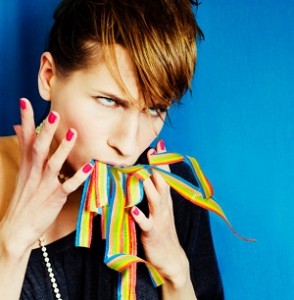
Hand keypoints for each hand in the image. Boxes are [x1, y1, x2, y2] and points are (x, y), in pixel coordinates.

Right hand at [0, 98, 91, 257]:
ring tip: (74, 133)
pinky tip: (89, 166)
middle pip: (39, 148)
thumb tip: (19, 128)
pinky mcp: (55, 198)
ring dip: (63, 149)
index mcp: (27, 165)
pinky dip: (78, 176)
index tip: (25, 102)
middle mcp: (35, 172)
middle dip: (46, 131)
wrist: (17, 228)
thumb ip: (25, 150)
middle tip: (54, 114)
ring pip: (54, 164)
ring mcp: (45, 185)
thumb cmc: (23, 198)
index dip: (25, 121)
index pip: (26, 139)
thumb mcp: (23, 172)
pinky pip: (68, 186)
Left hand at [131, 141, 189, 286]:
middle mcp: (164, 208)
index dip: (162, 162)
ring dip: (150, 187)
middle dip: (158, 168)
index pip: (165, 178)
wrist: (172, 259)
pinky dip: (142, 217)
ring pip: (155, 201)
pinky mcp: (152, 234)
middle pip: (162, 184)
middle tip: (153, 152)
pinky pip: (147, 225)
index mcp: (165, 201)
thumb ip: (154, 195)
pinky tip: (135, 211)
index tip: (160, 146)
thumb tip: (146, 178)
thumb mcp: (160, 211)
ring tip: (143, 175)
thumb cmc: (162, 232)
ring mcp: (159, 220)